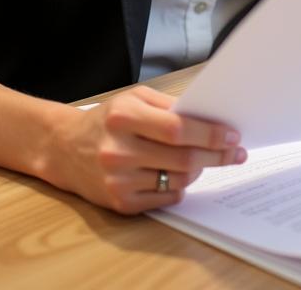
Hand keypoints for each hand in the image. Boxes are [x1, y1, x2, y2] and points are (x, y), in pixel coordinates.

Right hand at [39, 84, 245, 214]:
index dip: (210, 134)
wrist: (65, 148)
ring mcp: (119, 180)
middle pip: (183, 158)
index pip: (178, 129)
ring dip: (200, 170)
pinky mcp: (120, 202)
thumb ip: (169, 105)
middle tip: (235, 152)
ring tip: (206, 159)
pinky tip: (180, 174)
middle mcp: (119, 150)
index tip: (232, 135)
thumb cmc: (106, 120)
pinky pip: (166, 197)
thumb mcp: (133, 98)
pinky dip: (181, 185)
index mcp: (124, 117)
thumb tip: (209, 117)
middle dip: (216, 155)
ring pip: (179, 179)